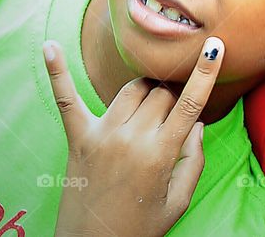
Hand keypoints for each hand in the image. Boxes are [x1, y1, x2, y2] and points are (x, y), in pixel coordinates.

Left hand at [44, 36, 224, 236]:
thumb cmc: (140, 229)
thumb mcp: (179, 200)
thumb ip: (194, 160)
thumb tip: (197, 124)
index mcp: (160, 154)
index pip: (189, 103)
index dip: (205, 72)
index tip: (215, 46)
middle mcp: (132, 139)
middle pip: (162, 93)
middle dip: (175, 95)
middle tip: (175, 111)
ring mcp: (102, 136)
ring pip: (132, 90)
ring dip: (147, 89)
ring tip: (151, 104)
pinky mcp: (78, 139)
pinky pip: (66, 100)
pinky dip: (57, 72)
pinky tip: (48, 47)